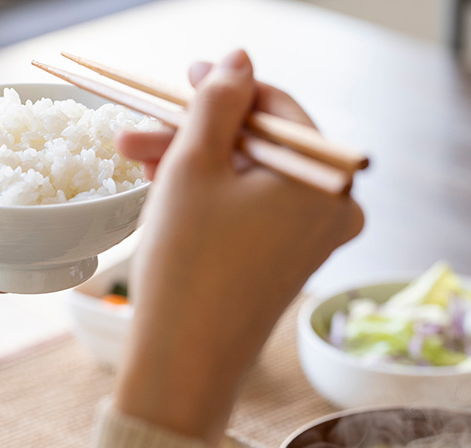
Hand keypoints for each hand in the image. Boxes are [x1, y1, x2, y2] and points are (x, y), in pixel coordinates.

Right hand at [114, 50, 363, 444]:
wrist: (184, 365)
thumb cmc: (188, 263)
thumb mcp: (194, 165)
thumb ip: (218, 101)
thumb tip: (238, 60)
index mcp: (328, 179)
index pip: (277, 108)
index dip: (224, 90)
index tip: (180, 81)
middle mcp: (335, 209)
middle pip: (259, 147)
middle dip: (194, 135)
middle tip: (138, 131)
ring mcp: (313, 242)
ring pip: (248, 180)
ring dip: (193, 166)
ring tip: (134, 163)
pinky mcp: (288, 265)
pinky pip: (251, 212)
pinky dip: (211, 198)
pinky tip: (164, 191)